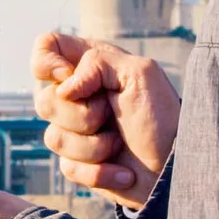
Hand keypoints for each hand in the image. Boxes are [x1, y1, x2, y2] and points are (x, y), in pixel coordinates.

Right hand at [32, 31, 179, 208]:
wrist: (174, 170)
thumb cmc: (162, 118)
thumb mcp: (140, 74)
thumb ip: (98, 63)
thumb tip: (64, 88)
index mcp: (89, 65)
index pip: (46, 47)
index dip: (46, 62)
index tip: (67, 77)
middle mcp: (76, 95)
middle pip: (44, 100)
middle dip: (81, 114)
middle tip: (111, 114)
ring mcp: (75, 131)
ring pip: (54, 138)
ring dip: (94, 146)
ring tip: (119, 144)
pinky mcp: (78, 163)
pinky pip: (67, 168)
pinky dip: (99, 172)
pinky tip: (123, 171)